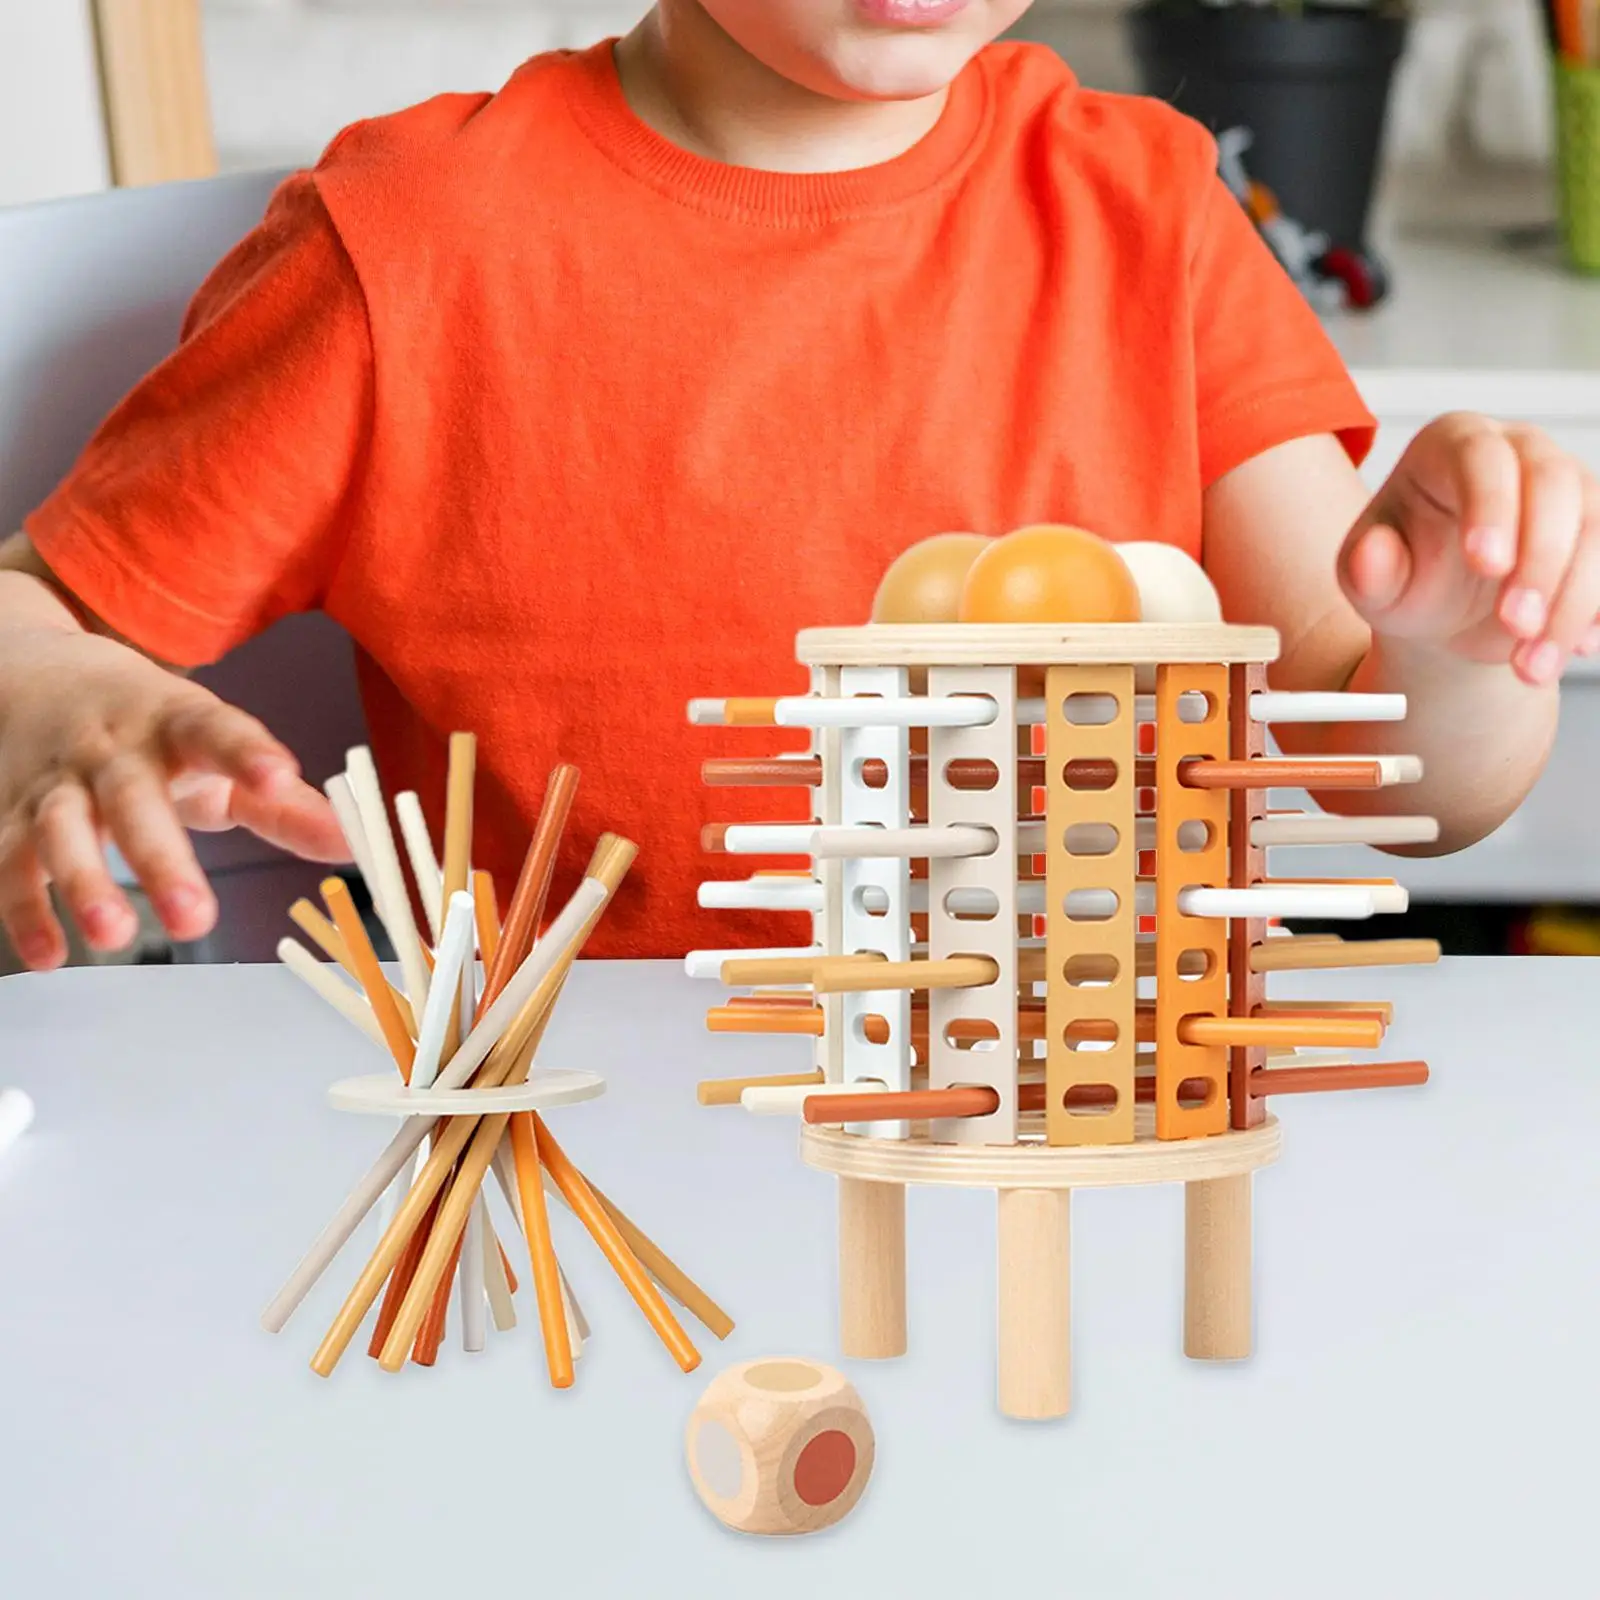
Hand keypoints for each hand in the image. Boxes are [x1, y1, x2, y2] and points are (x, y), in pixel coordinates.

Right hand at [0, 629, 348, 968]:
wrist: (33, 672)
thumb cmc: (150, 726)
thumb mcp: (215, 748)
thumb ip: (281, 801)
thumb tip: (353, 844)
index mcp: (176, 722)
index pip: (216, 731)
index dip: (248, 752)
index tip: (280, 776)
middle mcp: (113, 749)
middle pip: (133, 798)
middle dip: (161, 858)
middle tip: (195, 917)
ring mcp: (57, 781)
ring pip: (61, 829)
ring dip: (84, 882)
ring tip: (114, 934)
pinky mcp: (10, 814)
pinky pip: (12, 863)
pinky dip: (26, 910)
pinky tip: (51, 953)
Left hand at [1338, 413, 1599, 685]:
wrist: (1442, 611)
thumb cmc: (1402, 578)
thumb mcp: (1371, 581)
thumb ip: (1366, 569)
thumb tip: (1370, 556)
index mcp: (1451, 444)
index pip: (1481, 458)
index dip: (1490, 506)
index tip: (1486, 564)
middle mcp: (1519, 451)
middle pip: (1551, 485)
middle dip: (1539, 560)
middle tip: (1515, 624)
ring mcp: (1568, 487)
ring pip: (1593, 530)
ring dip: (1570, 602)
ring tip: (1530, 666)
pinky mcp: (1596, 528)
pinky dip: (1594, 613)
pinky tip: (1573, 651)